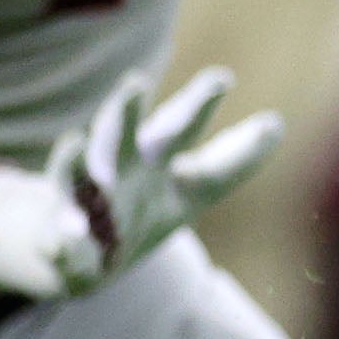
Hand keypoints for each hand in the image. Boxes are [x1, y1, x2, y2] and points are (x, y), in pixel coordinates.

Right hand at [0, 65, 285, 298]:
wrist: (82, 258)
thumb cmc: (141, 211)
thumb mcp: (193, 189)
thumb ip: (232, 160)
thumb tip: (276, 124)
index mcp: (152, 155)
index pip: (180, 125)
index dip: (198, 103)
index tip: (224, 79)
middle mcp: (117, 168)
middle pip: (119, 136)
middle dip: (127, 111)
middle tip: (134, 83)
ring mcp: (85, 198)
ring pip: (78, 171)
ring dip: (76, 160)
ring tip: (75, 141)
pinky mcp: (63, 234)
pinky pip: (62, 234)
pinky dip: (64, 231)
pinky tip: (69, 231)